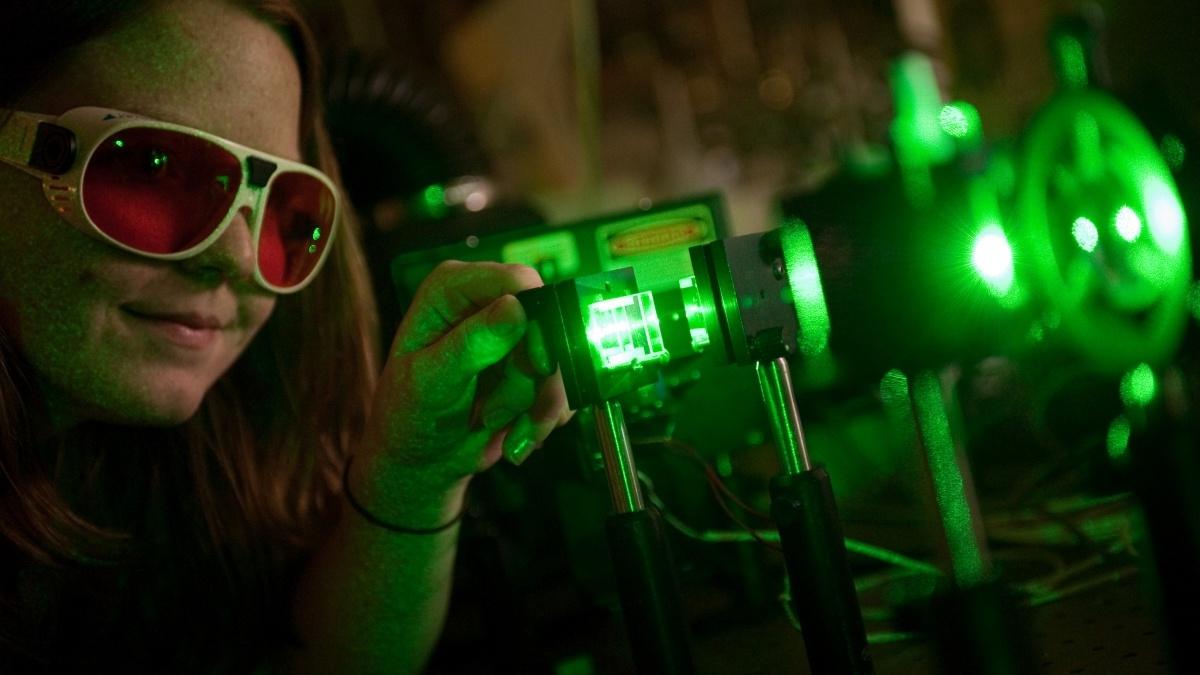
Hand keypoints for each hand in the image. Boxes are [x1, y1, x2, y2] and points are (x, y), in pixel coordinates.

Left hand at [366, 261, 570, 486]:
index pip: (517, 281)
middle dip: (530, 377)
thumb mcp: (432, 382)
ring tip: (494, 426)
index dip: (536, 320)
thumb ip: (471, 345)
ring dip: (536, 404)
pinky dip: (545, 416)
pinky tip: (516, 434)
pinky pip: (565, 385)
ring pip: (560, 361)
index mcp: (453, 289)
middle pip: (548, 324)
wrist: (423, 457)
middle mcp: (488, 301)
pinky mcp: (533, 365)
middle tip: (493, 413)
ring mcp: (515, 334)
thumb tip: (515, 307)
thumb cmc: (410, 414)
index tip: (535, 366)